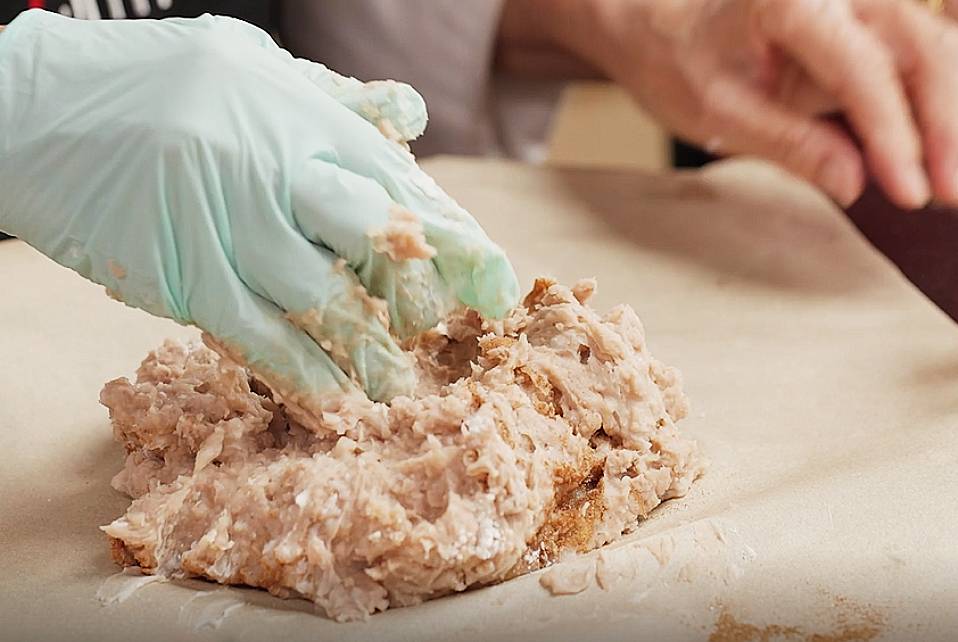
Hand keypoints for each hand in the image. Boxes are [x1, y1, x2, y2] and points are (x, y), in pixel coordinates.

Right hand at [0, 10, 517, 407]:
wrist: (35, 110)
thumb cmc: (154, 80)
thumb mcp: (253, 63)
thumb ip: (335, 99)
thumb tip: (409, 116)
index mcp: (304, 119)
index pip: (404, 186)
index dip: (457, 240)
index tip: (496, 283)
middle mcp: (279, 173)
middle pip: (380, 241)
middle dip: (425, 292)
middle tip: (449, 330)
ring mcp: (233, 229)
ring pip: (326, 301)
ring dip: (369, 349)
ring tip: (399, 386)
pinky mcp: (187, 278)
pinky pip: (261, 336)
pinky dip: (302, 370)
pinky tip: (332, 394)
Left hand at [532, 0, 957, 208]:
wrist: (655, 25)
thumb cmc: (676, 63)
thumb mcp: (718, 114)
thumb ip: (789, 143)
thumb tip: (856, 183)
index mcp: (792, 1)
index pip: (863, 71)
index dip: (894, 137)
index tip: (910, 193)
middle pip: (920, 47)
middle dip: (942, 125)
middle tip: (946, 195)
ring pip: (929, 46)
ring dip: (945, 114)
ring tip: (947, 182)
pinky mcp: (860, 19)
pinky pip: (911, 54)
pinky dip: (928, 101)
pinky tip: (931, 152)